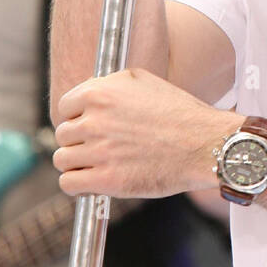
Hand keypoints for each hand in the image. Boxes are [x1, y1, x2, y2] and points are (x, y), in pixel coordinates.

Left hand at [52, 67, 242, 198]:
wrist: (205, 144)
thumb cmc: (179, 112)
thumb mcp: (144, 81)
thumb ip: (109, 84)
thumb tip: (87, 91)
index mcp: (100, 93)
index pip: (65, 107)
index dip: (77, 117)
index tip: (89, 127)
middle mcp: (94, 121)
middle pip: (62, 135)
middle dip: (78, 141)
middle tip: (98, 147)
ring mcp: (99, 152)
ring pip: (63, 160)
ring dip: (77, 164)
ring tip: (96, 165)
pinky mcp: (107, 180)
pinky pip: (69, 184)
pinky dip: (77, 185)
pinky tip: (92, 181)